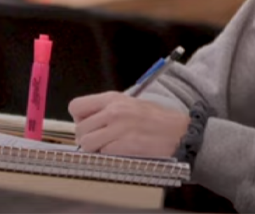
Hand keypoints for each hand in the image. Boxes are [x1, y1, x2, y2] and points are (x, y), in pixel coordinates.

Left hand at [68, 91, 189, 157]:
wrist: (179, 132)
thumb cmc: (156, 119)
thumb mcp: (129, 103)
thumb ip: (107, 108)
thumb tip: (86, 120)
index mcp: (112, 98)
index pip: (76, 106)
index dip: (79, 119)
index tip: (89, 125)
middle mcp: (113, 111)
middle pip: (79, 128)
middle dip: (86, 138)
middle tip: (99, 141)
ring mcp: (119, 128)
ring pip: (86, 143)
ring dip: (94, 149)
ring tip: (108, 147)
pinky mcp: (126, 145)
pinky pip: (103, 153)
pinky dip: (108, 155)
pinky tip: (120, 151)